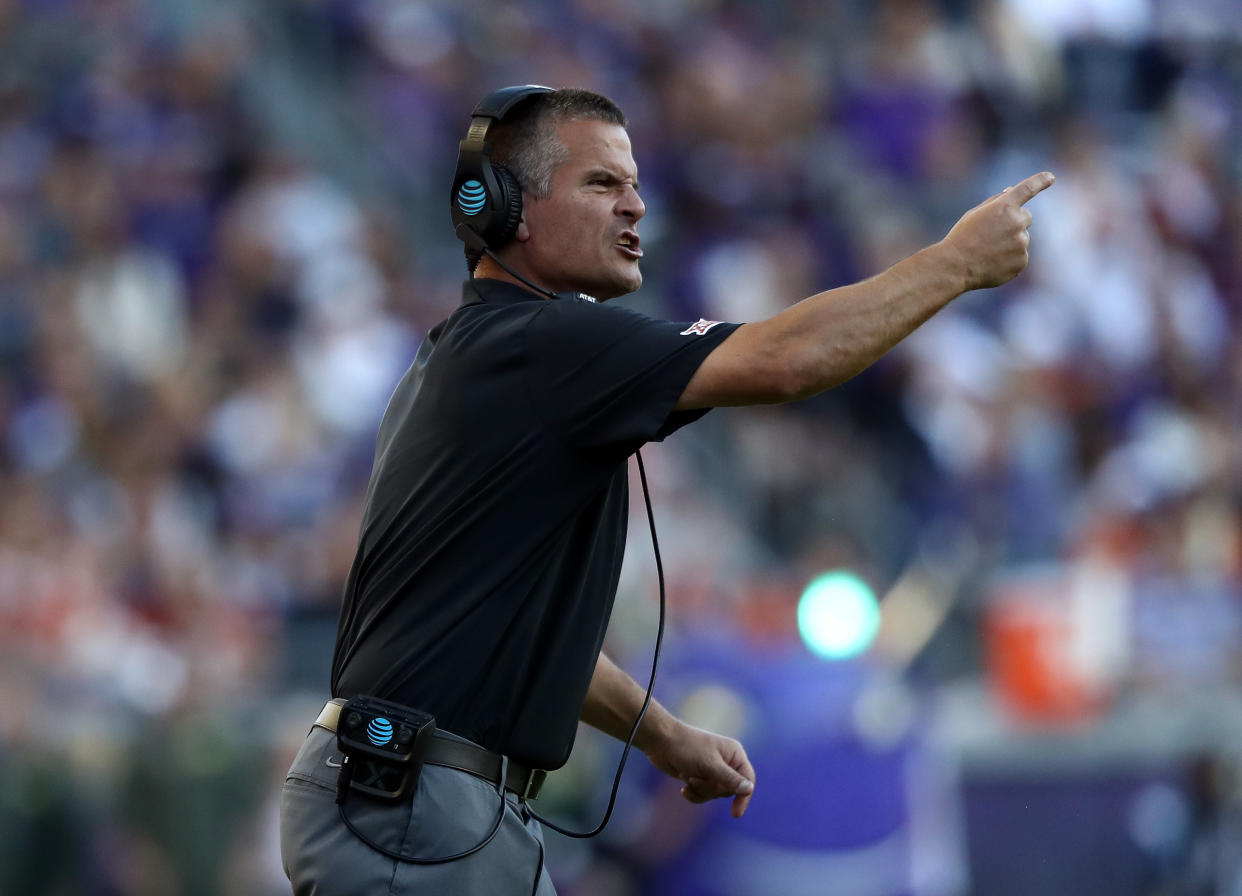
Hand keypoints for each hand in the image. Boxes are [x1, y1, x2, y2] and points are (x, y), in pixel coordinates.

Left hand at [643, 721, 754, 817]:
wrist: (661, 742)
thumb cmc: (687, 748)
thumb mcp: (710, 765)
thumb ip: (730, 779)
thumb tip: (749, 789)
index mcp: (734, 754)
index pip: (748, 779)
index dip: (743, 796)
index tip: (735, 814)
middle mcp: (726, 762)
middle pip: (729, 790)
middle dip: (711, 788)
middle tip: (696, 776)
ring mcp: (713, 770)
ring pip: (715, 794)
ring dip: (700, 789)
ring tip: (687, 775)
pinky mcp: (700, 777)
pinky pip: (703, 795)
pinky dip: (694, 794)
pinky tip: (683, 788)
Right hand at [940, 171, 1054, 291]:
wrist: (955, 266)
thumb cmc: (962, 237)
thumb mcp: (975, 214)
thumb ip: (995, 202)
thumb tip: (1012, 191)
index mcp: (1004, 206)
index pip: (1027, 188)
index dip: (1040, 181)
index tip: (1050, 177)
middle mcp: (1017, 222)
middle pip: (1026, 217)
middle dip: (1015, 222)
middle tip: (994, 233)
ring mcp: (1021, 243)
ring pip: (1022, 238)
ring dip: (1010, 242)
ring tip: (989, 251)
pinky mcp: (1022, 261)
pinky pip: (1020, 256)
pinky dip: (1009, 259)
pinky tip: (992, 262)